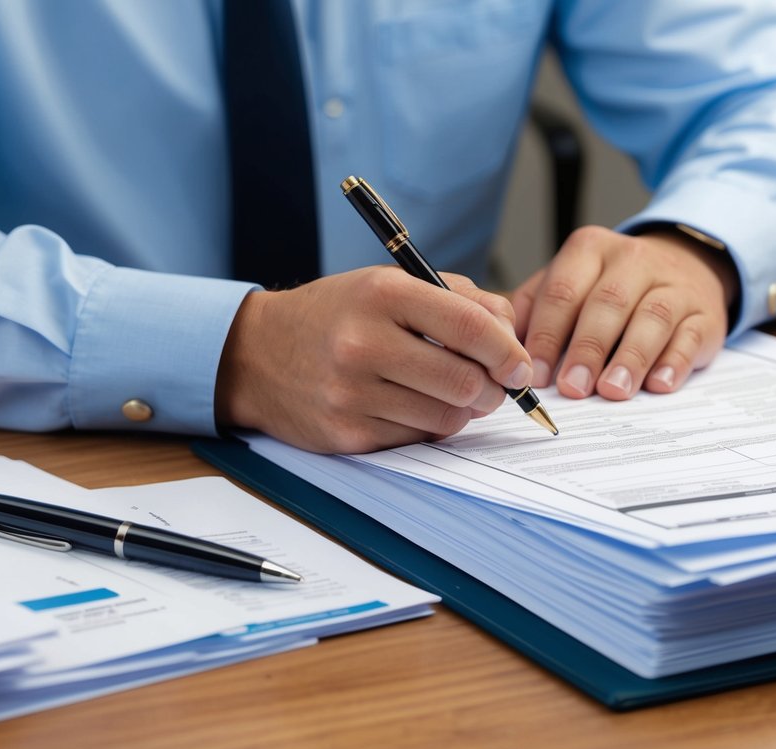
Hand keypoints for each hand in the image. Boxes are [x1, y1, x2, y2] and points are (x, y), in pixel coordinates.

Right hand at [215, 266, 532, 453]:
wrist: (256, 353)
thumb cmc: (337, 314)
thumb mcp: (390, 283)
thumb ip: (458, 300)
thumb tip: (512, 337)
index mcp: (383, 294)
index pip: (470, 327)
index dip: (508, 351)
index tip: (519, 367)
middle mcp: (363, 343)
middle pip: (464, 381)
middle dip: (491, 390)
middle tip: (490, 387)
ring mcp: (351, 393)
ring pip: (446, 417)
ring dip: (462, 411)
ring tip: (449, 394)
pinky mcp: (346, 434)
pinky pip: (415, 438)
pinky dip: (427, 426)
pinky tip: (410, 407)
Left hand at [512, 226, 738, 399]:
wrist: (686, 264)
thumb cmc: (612, 286)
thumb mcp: (571, 282)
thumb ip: (535, 308)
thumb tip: (501, 346)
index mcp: (590, 249)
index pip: (563, 291)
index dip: (547, 334)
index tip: (534, 373)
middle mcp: (634, 259)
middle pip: (608, 302)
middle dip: (587, 349)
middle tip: (572, 388)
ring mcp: (674, 285)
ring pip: (653, 318)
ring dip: (630, 357)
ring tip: (613, 391)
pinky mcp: (705, 314)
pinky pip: (691, 336)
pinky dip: (674, 363)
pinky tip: (658, 385)